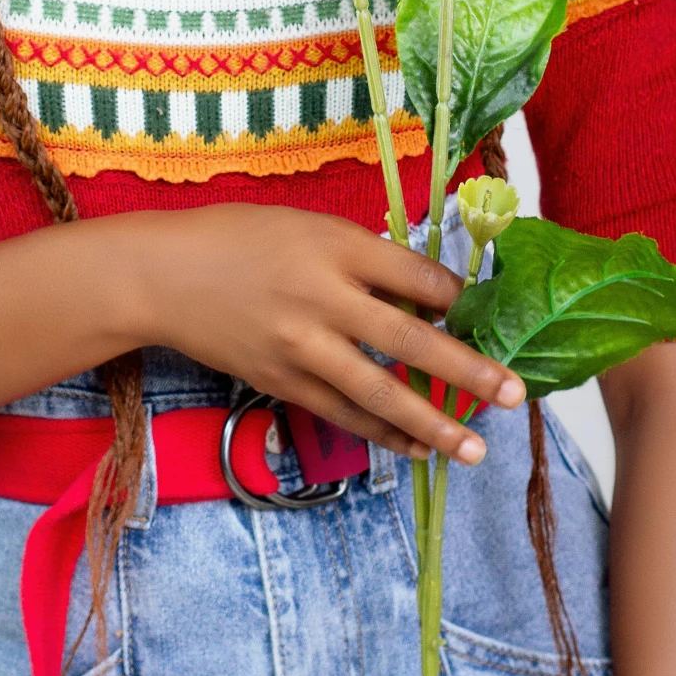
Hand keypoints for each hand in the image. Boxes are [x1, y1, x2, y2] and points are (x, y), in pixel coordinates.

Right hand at [124, 205, 523, 464]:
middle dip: (468, 372)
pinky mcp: (282, 381)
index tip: (486, 314)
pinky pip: (343, 414)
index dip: (459, 299)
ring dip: (433, 424)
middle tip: (514, 394)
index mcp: (334, 246)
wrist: (161, 276)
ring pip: (379, 393)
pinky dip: (383, 434)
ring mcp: (301, 347)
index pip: (415, 276)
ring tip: (474, 449)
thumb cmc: (237, 238)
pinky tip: (416, 448)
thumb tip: (423, 292)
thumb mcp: (306, 225)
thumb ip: (361, 256)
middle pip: (409, 340)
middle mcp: (322, 298)